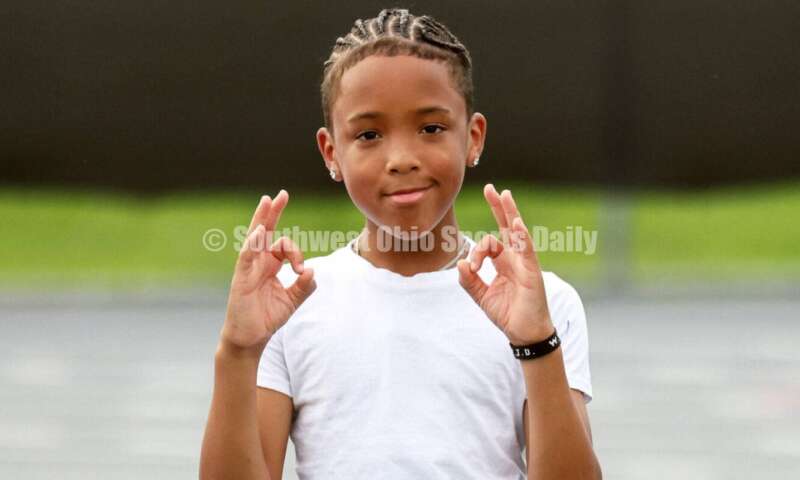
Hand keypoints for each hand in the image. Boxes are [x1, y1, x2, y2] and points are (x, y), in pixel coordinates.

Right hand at [220, 190, 316, 354]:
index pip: (282, 244)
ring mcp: (248, 268)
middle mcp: (258, 262)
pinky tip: (259, 230)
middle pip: (265, 231)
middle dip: (273, 212)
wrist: (250, 338)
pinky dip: (252, 244)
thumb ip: (305, 286)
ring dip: (262, 219)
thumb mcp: (292, 300)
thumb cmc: (267, 317)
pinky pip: (245, 257)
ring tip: (267, 201)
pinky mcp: (240, 278)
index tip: (301, 270)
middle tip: (281, 194)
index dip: (296, 252)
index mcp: (270, 264)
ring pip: (255, 238)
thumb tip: (312, 270)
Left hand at [457, 184, 552, 345]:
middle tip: (490, 188)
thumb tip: (461, 262)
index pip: (491, 241)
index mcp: (504, 262)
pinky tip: (516, 222)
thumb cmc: (507, 313)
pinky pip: (527, 250)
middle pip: (506, 227)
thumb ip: (470, 280)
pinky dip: (522, 236)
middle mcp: (515, 258)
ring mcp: (525, 263)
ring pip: (517, 233)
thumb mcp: (482, 296)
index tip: (472, 266)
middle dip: (498, 207)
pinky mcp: (532, 272)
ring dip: (510, 213)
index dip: (477, 249)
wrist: (524, 334)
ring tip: (504, 194)